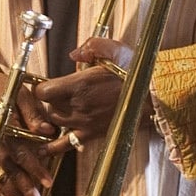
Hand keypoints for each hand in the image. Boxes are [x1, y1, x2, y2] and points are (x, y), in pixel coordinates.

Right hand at [0, 68, 56, 195]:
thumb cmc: (0, 89)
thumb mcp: (21, 94)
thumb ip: (34, 114)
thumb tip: (48, 132)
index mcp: (4, 124)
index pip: (21, 150)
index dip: (35, 168)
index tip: (47, 181)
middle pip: (10, 167)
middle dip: (25, 187)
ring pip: (0, 174)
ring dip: (14, 193)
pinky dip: (2, 187)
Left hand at [33, 38, 134, 154]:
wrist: (155, 98)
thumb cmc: (137, 73)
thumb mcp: (115, 49)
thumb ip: (91, 47)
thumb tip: (73, 54)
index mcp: (80, 85)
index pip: (43, 91)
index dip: (40, 87)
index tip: (44, 83)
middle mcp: (79, 106)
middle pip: (48, 107)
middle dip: (48, 100)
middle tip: (54, 94)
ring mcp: (84, 122)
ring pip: (54, 122)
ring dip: (52, 116)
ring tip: (54, 111)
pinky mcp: (92, 134)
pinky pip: (67, 144)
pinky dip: (52, 147)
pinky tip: (43, 148)